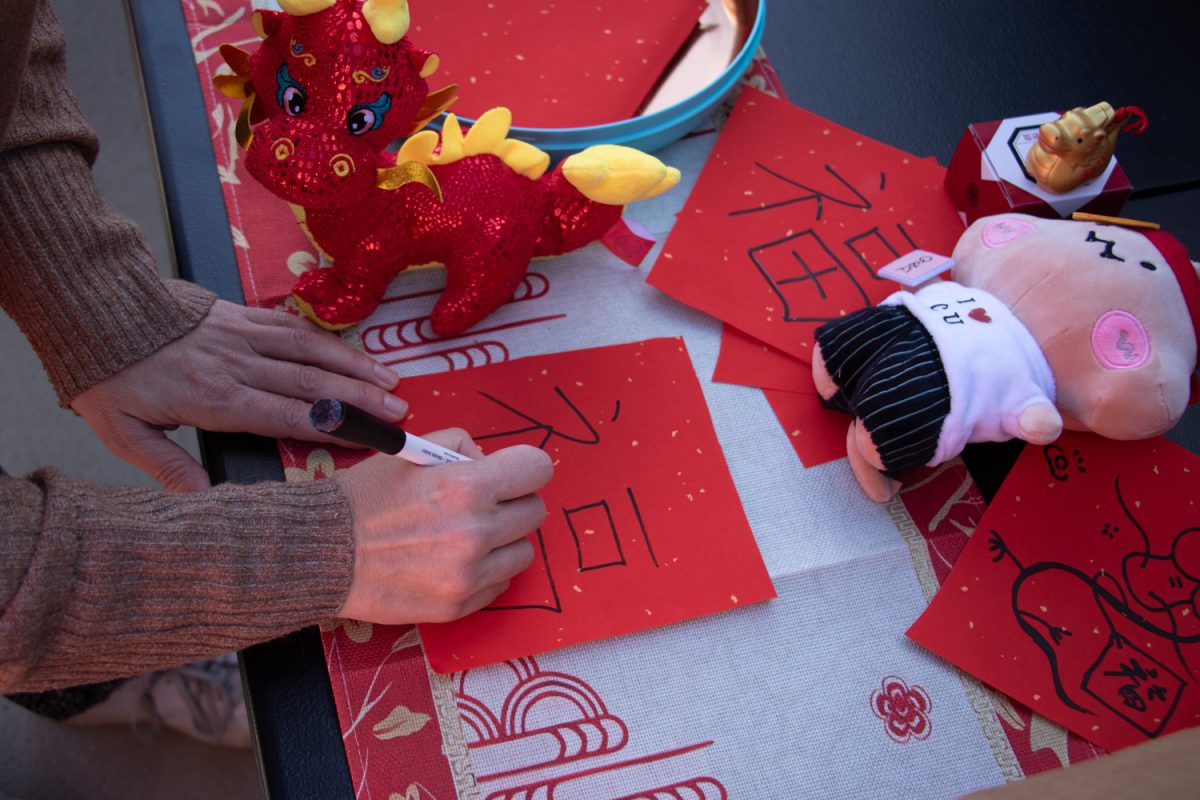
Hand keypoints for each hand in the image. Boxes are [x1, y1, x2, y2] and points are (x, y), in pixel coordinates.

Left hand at [71, 299, 408, 491]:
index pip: (286, 416)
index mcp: (215, 399)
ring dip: (355, 367)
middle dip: (361, 399)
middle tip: (399, 413)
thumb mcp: (123, 433)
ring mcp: (243, 336)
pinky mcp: (241, 315)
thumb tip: (204, 502)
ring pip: (310, 351)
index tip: (370, 438)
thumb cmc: (109, 374)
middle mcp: (238, 365)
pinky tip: (351, 350)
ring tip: (391, 381)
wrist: (94, 308)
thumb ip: (167, 467)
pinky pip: (293, 326)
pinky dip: (327, 339)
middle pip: (311, 384)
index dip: (334, 427)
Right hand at [334, 429, 552, 623]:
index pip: (537, 469)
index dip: (524, 468)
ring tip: (467, 535)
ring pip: (524, 551)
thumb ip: (460, 445)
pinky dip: (486, 572)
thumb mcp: (410, 451)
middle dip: (513, 502)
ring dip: (503, 541)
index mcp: (466, 486)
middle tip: (484, 504)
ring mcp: (468, 573)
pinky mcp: (459, 605)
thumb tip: (490, 461)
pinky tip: (454, 561)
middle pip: (535, 511)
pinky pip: (500, 584)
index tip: (512, 473)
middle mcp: (475, 531)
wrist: (323, 552)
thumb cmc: (366, 498)